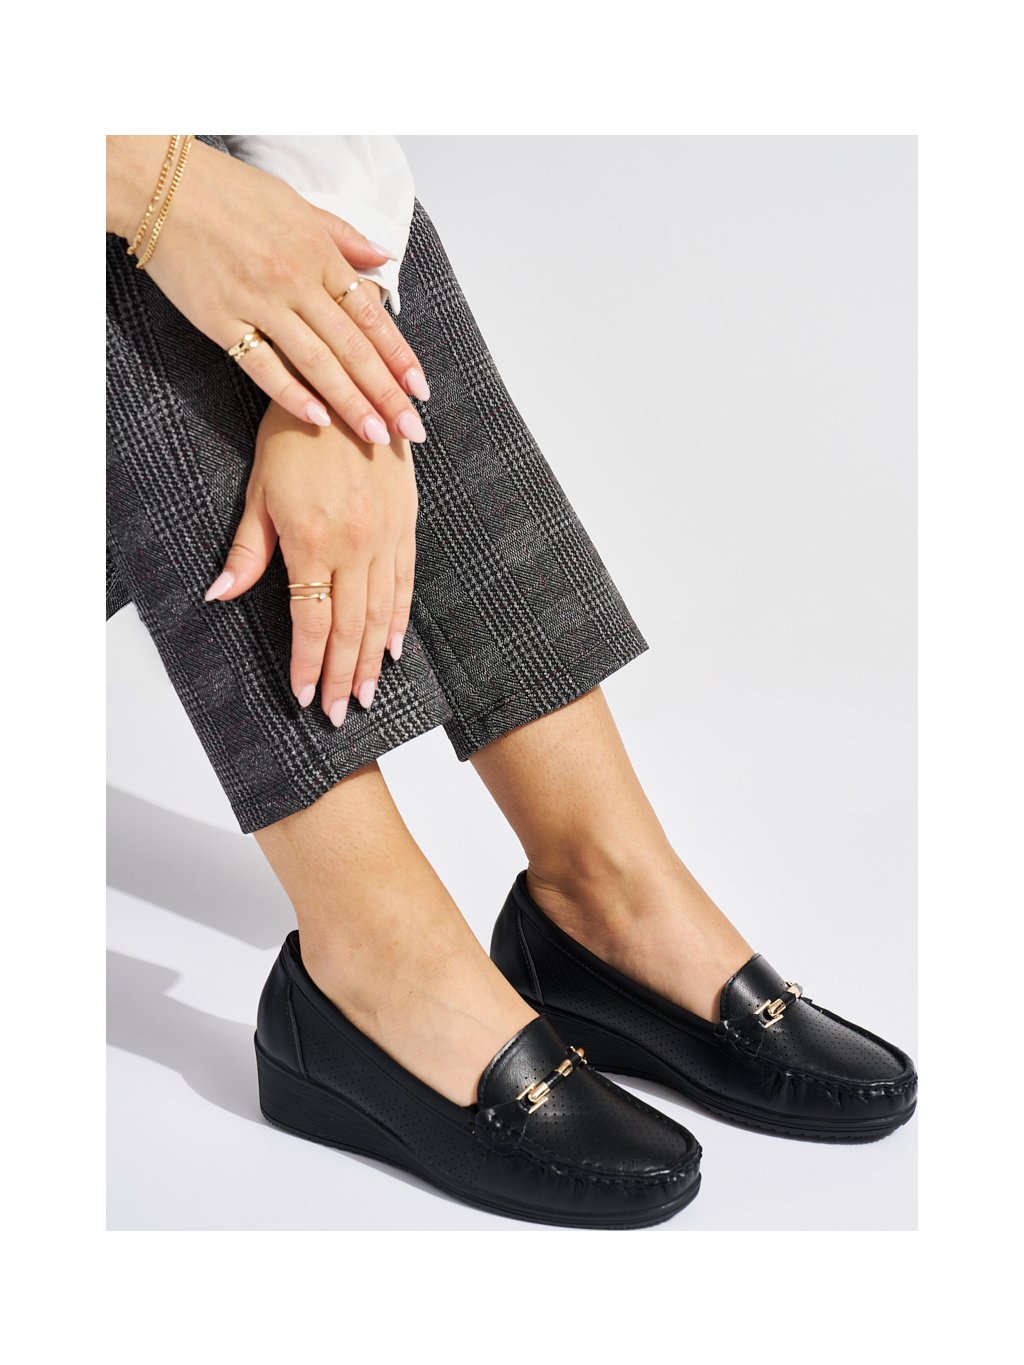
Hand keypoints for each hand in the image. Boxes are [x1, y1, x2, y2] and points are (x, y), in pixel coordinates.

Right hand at [106, 136, 430, 443]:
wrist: (162, 183)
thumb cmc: (230, 191)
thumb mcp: (297, 204)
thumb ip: (343, 237)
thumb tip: (384, 258)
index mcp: (319, 254)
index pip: (371, 316)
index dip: (399, 356)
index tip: (421, 391)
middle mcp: (296, 281)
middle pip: (352, 347)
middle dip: (386, 393)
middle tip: (411, 430)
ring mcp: (259, 302)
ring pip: (316, 361)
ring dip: (350, 402)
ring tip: (376, 435)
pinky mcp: (221, 319)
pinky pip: (261, 364)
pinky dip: (290, 392)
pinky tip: (317, 418)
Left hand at [204, 367, 418, 724]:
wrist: (349, 384)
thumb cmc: (295, 433)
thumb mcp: (260, 489)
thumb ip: (248, 549)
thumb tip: (221, 595)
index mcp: (314, 540)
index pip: (311, 620)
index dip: (306, 663)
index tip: (302, 695)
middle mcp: (356, 545)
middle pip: (349, 628)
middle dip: (340, 675)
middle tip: (337, 712)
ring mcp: (387, 536)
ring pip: (381, 613)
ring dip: (370, 660)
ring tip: (364, 694)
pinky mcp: (407, 523)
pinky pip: (405, 583)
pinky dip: (398, 620)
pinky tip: (392, 647)